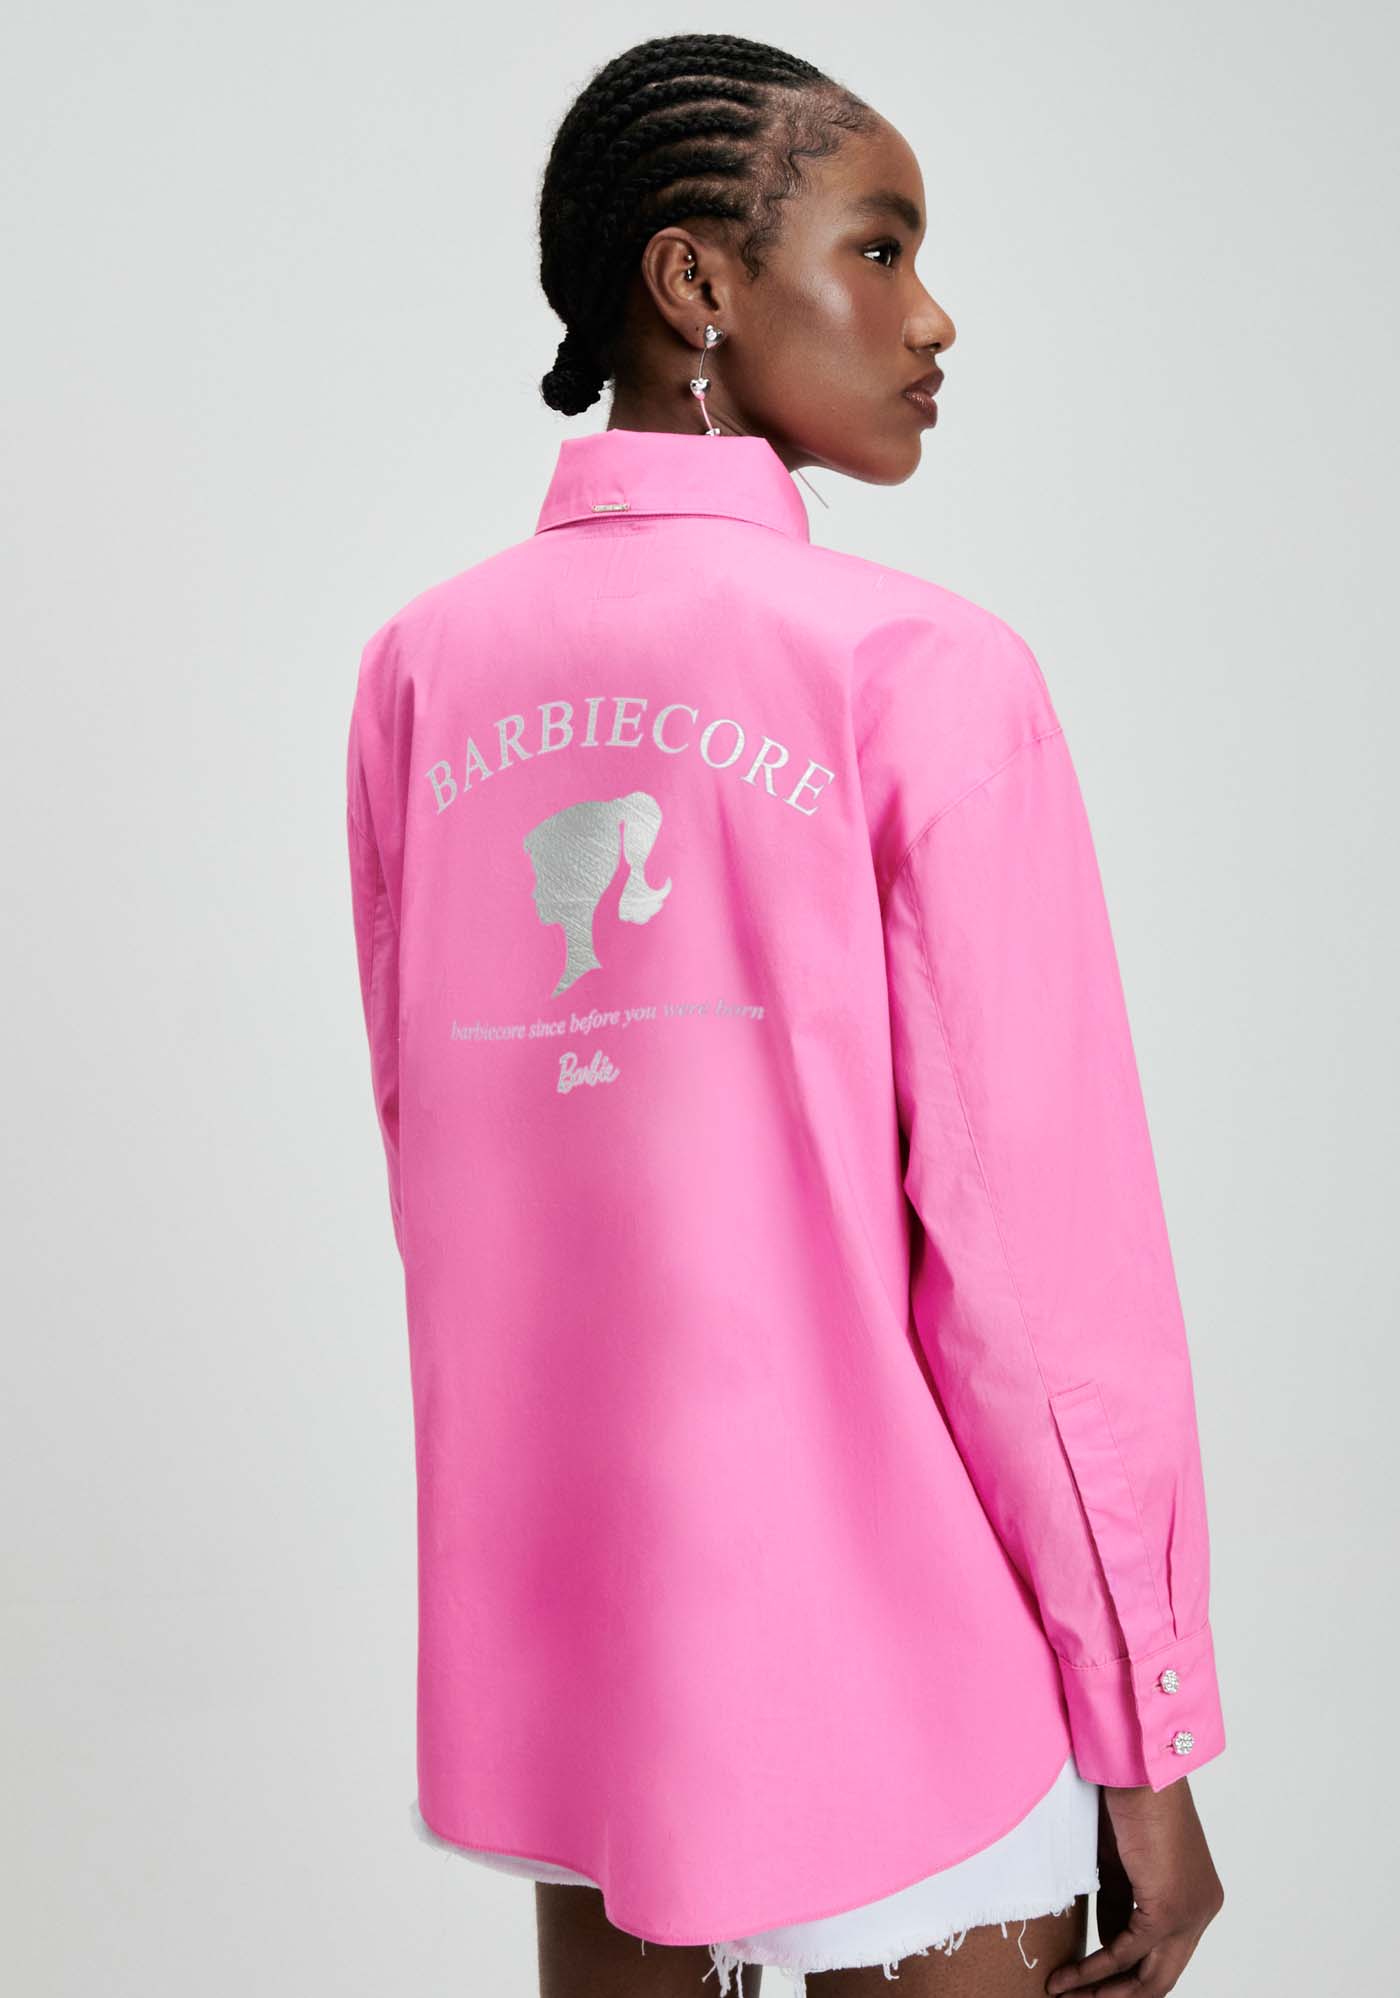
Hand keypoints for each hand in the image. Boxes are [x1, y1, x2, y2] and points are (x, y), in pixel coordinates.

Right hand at [1044, 1777, 1223, 1995]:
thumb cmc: (1125, 1798)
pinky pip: (1126, 1953)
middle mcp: (1202, 1910)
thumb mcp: (1120, 1864)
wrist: (1133, 1766)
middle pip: (1162, 1977)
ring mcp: (1190, 1913)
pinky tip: (1066, 1979)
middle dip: (1117, 1995)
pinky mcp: (1168, 1910)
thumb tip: (1108, 1943)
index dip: (1125, 1973)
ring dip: (1103, 1993)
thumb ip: (1120, 1905)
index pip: (1162, 1952)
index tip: (1088, 1982)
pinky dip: (1094, 1971)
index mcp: (1196, 1896)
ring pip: (1151, 1977)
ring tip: (1064, 1997)